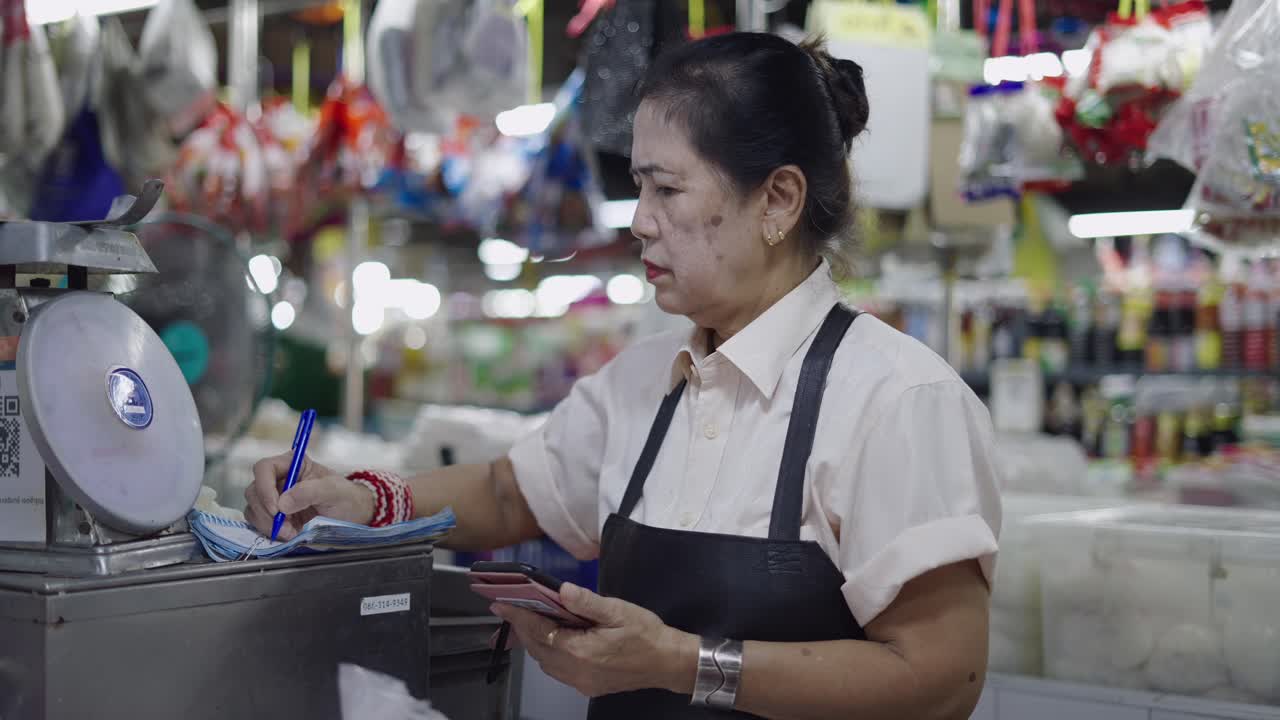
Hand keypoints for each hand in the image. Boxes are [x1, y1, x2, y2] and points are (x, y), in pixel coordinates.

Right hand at [243, 454, 374, 539]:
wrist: (351, 515)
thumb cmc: (345, 497)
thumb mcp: (333, 491)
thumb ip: (309, 492)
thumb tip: (282, 503)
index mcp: (292, 464)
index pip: (264, 468)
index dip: (264, 488)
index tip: (276, 509)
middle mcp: (278, 478)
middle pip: (254, 490)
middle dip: (267, 512)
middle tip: (286, 527)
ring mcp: (274, 497)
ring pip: (253, 508)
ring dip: (268, 524)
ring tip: (290, 532)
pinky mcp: (274, 515)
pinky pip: (259, 522)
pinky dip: (269, 530)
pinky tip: (288, 534)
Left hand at [491, 583, 696, 697]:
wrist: (668, 662)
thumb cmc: (646, 634)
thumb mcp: (618, 610)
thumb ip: (586, 602)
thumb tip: (561, 590)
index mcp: (581, 650)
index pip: (539, 631)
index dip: (518, 616)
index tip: (501, 605)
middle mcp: (575, 670)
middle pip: (536, 648)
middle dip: (521, 628)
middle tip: (510, 609)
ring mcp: (580, 681)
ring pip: (544, 662)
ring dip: (534, 641)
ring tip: (528, 621)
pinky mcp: (587, 686)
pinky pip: (557, 670)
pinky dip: (548, 653)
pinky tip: (552, 639)